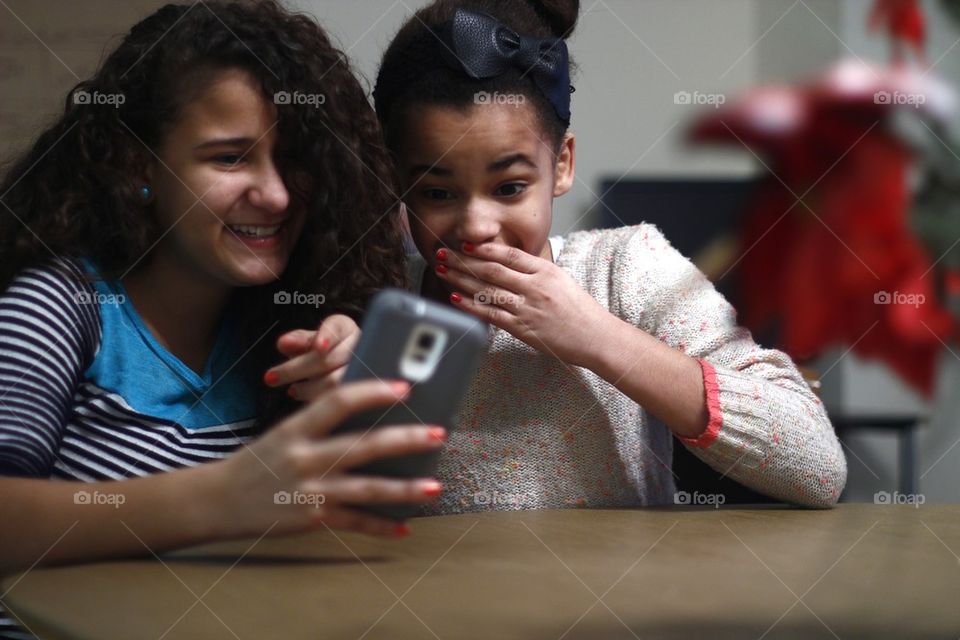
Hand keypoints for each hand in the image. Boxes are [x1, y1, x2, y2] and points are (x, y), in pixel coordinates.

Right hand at [212, 379, 445, 538]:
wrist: (217, 501)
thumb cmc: (259, 462)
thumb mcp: (284, 433)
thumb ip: (320, 423)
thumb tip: (369, 409)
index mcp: (297, 428)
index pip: (338, 402)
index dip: (373, 392)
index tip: (405, 387)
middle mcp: (304, 457)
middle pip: (363, 445)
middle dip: (405, 439)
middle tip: (438, 433)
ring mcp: (309, 490)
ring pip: (366, 488)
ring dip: (404, 489)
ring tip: (435, 487)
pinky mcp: (312, 518)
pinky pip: (354, 522)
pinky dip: (380, 526)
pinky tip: (405, 528)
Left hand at [264, 314, 360, 400]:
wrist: (349, 370)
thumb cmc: (326, 352)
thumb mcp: (311, 342)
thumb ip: (298, 341)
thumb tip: (283, 343)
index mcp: (346, 328)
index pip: (336, 328)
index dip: (327, 337)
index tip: (317, 347)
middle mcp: (360, 345)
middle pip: (330, 358)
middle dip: (298, 368)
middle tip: (270, 377)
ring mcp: (365, 368)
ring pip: (336, 381)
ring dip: (309, 387)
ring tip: (291, 390)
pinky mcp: (361, 389)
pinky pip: (337, 397)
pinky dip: (316, 397)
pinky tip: (301, 396)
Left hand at [434, 242, 613, 368]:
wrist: (596, 337)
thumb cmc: (579, 310)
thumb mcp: (560, 280)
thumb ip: (534, 271)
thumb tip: (506, 261)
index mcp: (546, 271)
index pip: (509, 255)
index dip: (484, 248)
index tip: (465, 244)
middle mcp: (535, 288)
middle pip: (492, 270)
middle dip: (463, 261)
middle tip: (443, 255)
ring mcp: (528, 309)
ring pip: (488, 291)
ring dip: (461, 280)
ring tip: (443, 273)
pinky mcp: (523, 329)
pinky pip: (491, 315)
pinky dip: (471, 306)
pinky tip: (456, 297)